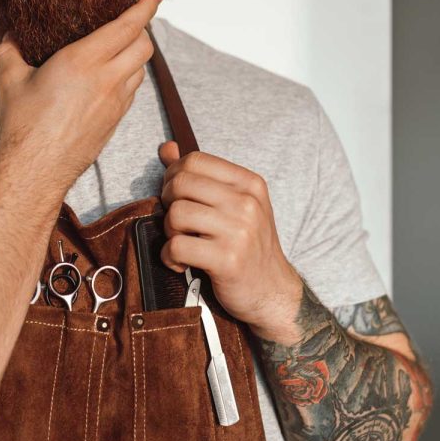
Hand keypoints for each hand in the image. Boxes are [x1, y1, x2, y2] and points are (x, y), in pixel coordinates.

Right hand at [0, 0, 161, 191]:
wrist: (36, 170)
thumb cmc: (23, 126)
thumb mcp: (9, 80)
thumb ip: (10, 51)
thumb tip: (7, 36)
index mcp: (83, 60)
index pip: (127, 26)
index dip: (145, 7)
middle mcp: (106, 79)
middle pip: (144, 45)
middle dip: (143, 28)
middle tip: (134, 20)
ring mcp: (115, 102)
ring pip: (141, 69)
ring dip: (137, 54)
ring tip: (122, 47)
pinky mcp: (115, 121)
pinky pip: (132, 91)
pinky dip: (129, 77)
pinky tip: (112, 77)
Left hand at [158, 142, 304, 342]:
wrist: (272, 291)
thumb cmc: (248, 245)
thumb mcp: (234, 204)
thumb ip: (201, 176)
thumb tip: (166, 149)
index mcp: (249, 183)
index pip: (195, 160)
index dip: (174, 176)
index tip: (176, 196)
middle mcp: (247, 203)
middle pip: (180, 183)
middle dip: (168, 203)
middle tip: (178, 222)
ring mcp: (239, 231)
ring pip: (176, 214)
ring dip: (170, 232)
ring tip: (182, 243)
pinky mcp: (227, 260)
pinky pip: (177, 247)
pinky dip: (170, 257)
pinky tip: (182, 263)